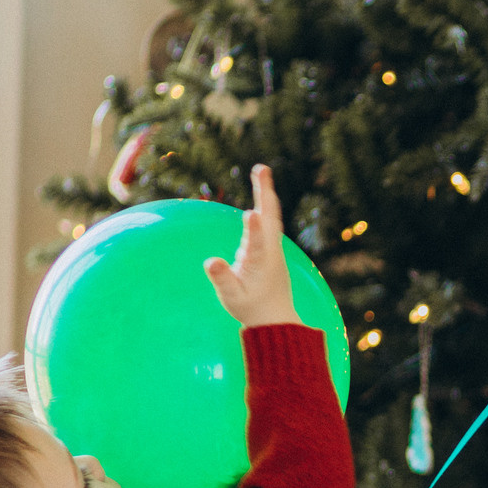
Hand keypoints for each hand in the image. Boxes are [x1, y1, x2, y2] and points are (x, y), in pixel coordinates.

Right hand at [203, 165, 297, 330]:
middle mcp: (270, 251)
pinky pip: (269, 222)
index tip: (250, 213)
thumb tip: (211, 262)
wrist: (276, 319)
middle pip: (269, 218)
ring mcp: (273, 248)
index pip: (257, 244)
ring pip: (271, 216)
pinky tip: (264, 192)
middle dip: (264, 193)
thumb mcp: (231, 298)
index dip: (253, 229)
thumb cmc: (251, 309)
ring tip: (261, 171)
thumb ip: (222, 279)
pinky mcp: (272, 249)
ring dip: (266, 193)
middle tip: (261, 168)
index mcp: (260, 264)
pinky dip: (266, 205)